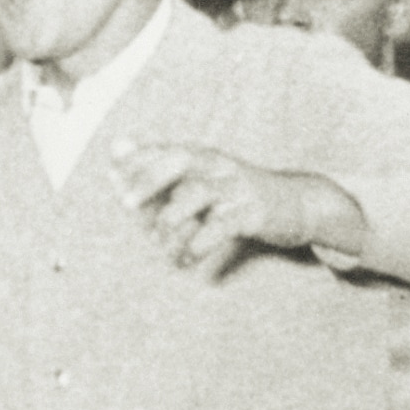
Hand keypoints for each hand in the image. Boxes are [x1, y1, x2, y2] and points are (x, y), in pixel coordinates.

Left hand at [107, 142, 355, 273]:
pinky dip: (200, 243)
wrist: (298, 204)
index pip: (165, 149)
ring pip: (196, 195)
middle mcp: (218, 166)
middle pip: (179, 161)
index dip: (137, 158)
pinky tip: (188, 259)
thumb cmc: (238, 195)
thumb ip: (162, 173)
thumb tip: (114, 157)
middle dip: (150, 179)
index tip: (111, 173)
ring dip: (171, 224)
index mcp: (203, 157)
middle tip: (125, 204)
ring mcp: (236, 187)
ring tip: (163, 248)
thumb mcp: (203, 179)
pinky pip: (221, 225)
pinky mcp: (253, 212)